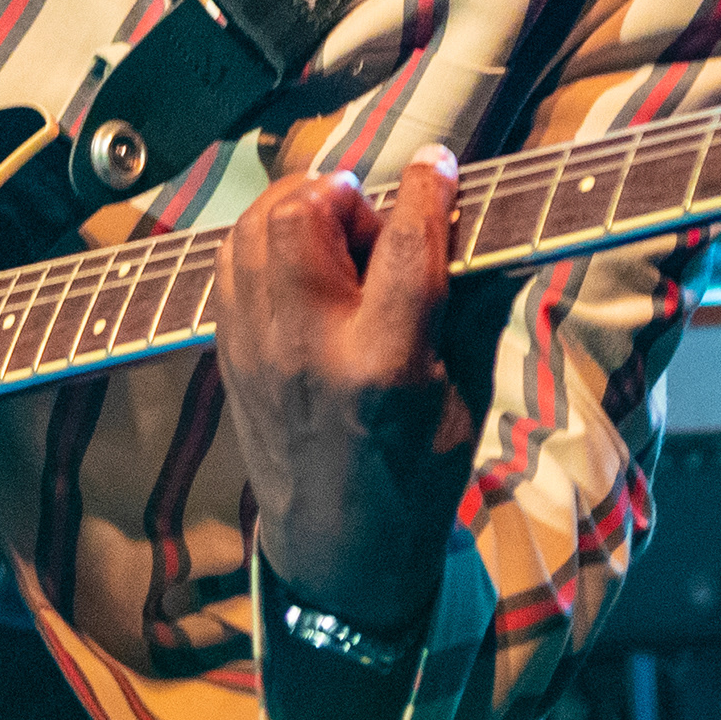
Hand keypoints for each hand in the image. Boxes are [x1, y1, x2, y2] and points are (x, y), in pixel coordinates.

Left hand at [213, 151, 477, 637]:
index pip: (405, 246)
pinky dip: (265, 242)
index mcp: (385, 365)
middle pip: (304, 217)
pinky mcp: (227, 353)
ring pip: (254, 228)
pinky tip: (300, 266)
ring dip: (298, 211)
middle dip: (344, 195)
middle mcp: (310, 348)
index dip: (425, 191)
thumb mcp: (466, 398)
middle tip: (374, 224)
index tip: (437, 165)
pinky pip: (231, 261)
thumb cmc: (416, 478)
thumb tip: (493, 229)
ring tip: (337, 240)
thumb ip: (474, 307)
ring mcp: (256, 350)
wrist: (337, 554)